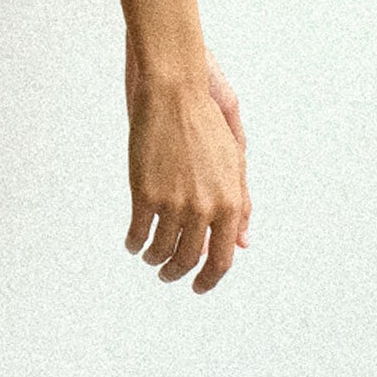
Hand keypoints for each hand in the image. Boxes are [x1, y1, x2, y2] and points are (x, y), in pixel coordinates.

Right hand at [123, 34, 250, 289]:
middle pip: (189, 261)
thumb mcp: (233, 164)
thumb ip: (240, 205)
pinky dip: (135, 243)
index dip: (209, 279)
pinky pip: (138, 234)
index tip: (198, 285)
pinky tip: (133, 242)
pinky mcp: (145, 193)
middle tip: (168, 275)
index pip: (222, 259)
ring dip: (154, 260)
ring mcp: (174, 203)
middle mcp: (205, 209)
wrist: (174, 92)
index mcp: (231, 203)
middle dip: (177, 274)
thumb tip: (243, 243)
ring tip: (149, 257)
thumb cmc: (205, 123)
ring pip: (161, 251)